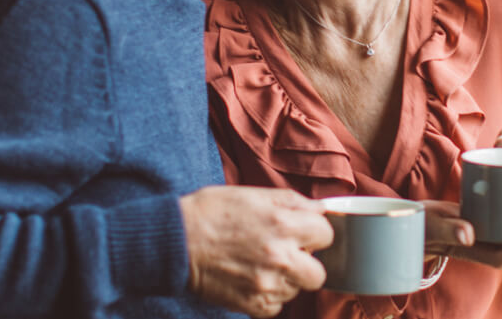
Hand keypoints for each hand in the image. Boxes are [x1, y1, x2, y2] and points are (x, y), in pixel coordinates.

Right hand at [179, 186, 331, 317]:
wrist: (174, 241)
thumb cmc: (211, 212)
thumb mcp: (254, 195)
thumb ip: (293, 202)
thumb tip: (320, 209)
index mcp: (283, 223)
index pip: (326, 235)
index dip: (313, 233)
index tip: (301, 233)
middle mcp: (280, 256)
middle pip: (319, 273)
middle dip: (306, 263)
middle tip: (287, 255)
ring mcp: (266, 284)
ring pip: (296, 290)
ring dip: (285, 280)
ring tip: (261, 265)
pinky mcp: (252, 304)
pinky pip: (276, 307)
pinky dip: (268, 297)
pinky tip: (251, 280)